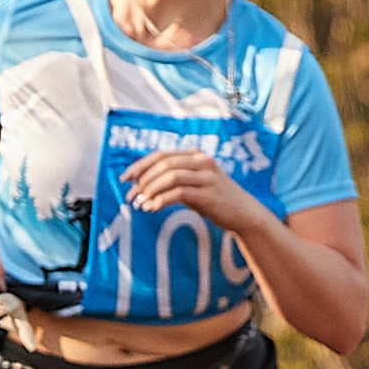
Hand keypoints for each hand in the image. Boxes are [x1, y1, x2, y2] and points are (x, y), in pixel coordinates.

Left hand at [124, 149, 267, 233]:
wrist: (244, 213)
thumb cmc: (214, 199)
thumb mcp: (194, 183)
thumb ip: (173, 179)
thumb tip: (141, 186)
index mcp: (195, 155)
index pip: (161, 155)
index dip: (140, 166)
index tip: (125, 179)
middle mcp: (201, 161)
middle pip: (163, 164)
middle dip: (142, 181)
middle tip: (131, 197)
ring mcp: (207, 177)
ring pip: (170, 176)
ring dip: (150, 190)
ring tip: (140, 204)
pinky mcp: (209, 194)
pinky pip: (179, 193)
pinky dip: (162, 200)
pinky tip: (153, 209)